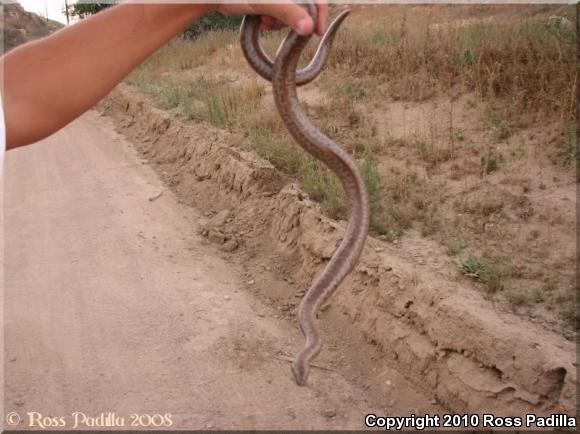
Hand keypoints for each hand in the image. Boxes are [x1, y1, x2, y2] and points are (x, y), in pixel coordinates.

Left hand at [212, 1, 328, 35]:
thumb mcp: (266, 3)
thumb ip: (288, 13)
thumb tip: (309, 28)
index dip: (320, 14)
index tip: (317, 33)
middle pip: (302, 7)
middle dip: (289, 19)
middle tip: (272, 22)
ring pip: (290, 13)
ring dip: (278, 22)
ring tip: (263, 20)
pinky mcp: (270, 2)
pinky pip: (280, 14)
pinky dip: (272, 20)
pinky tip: (260, 20)